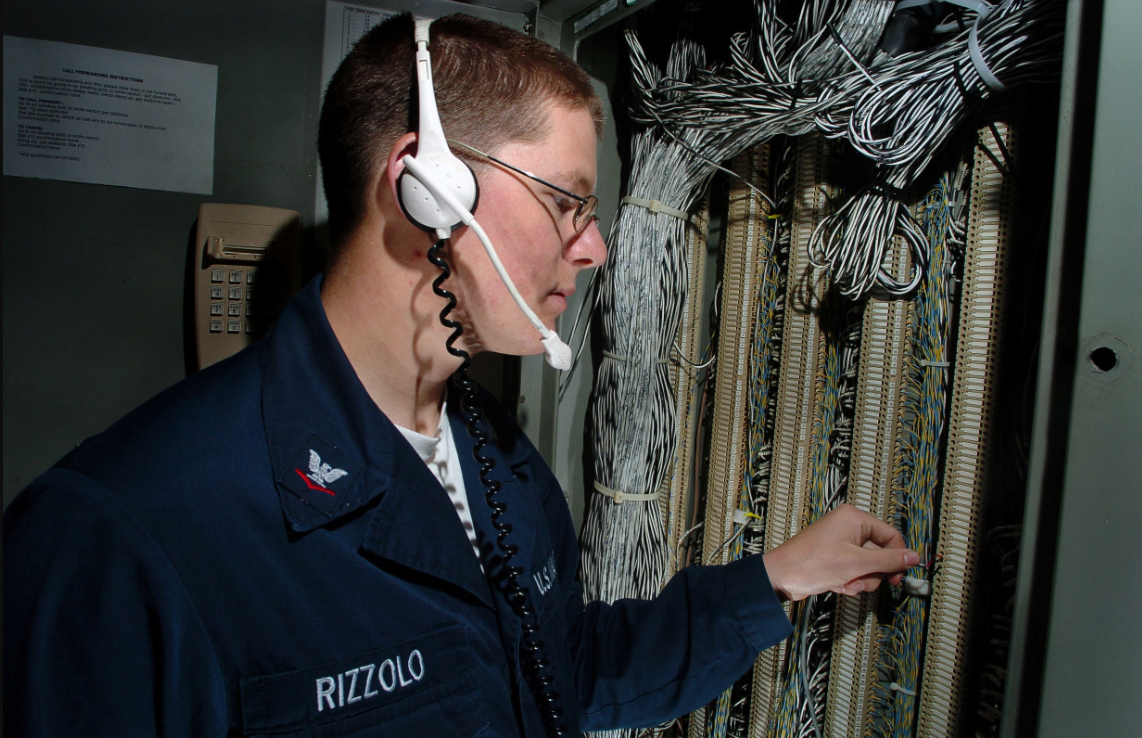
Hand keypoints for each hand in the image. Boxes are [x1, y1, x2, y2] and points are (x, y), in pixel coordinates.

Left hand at [761, 503, 918, 601]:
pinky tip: (837, 585)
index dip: (897, 558)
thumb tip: (913, 557)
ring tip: (845, 583)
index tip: (898, 577)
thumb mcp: (857, 563)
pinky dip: (849, 582)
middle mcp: (848, 527)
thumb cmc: (810, 564)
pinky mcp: (835, 558)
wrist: (781, 578)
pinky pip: (854, 571)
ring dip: (860, 580)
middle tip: (860, 579)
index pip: (891, 536)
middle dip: (871, 573)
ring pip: (868, 566)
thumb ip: (888, 561)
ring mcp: (841, 543)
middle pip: (879, 554)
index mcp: (854, 518)